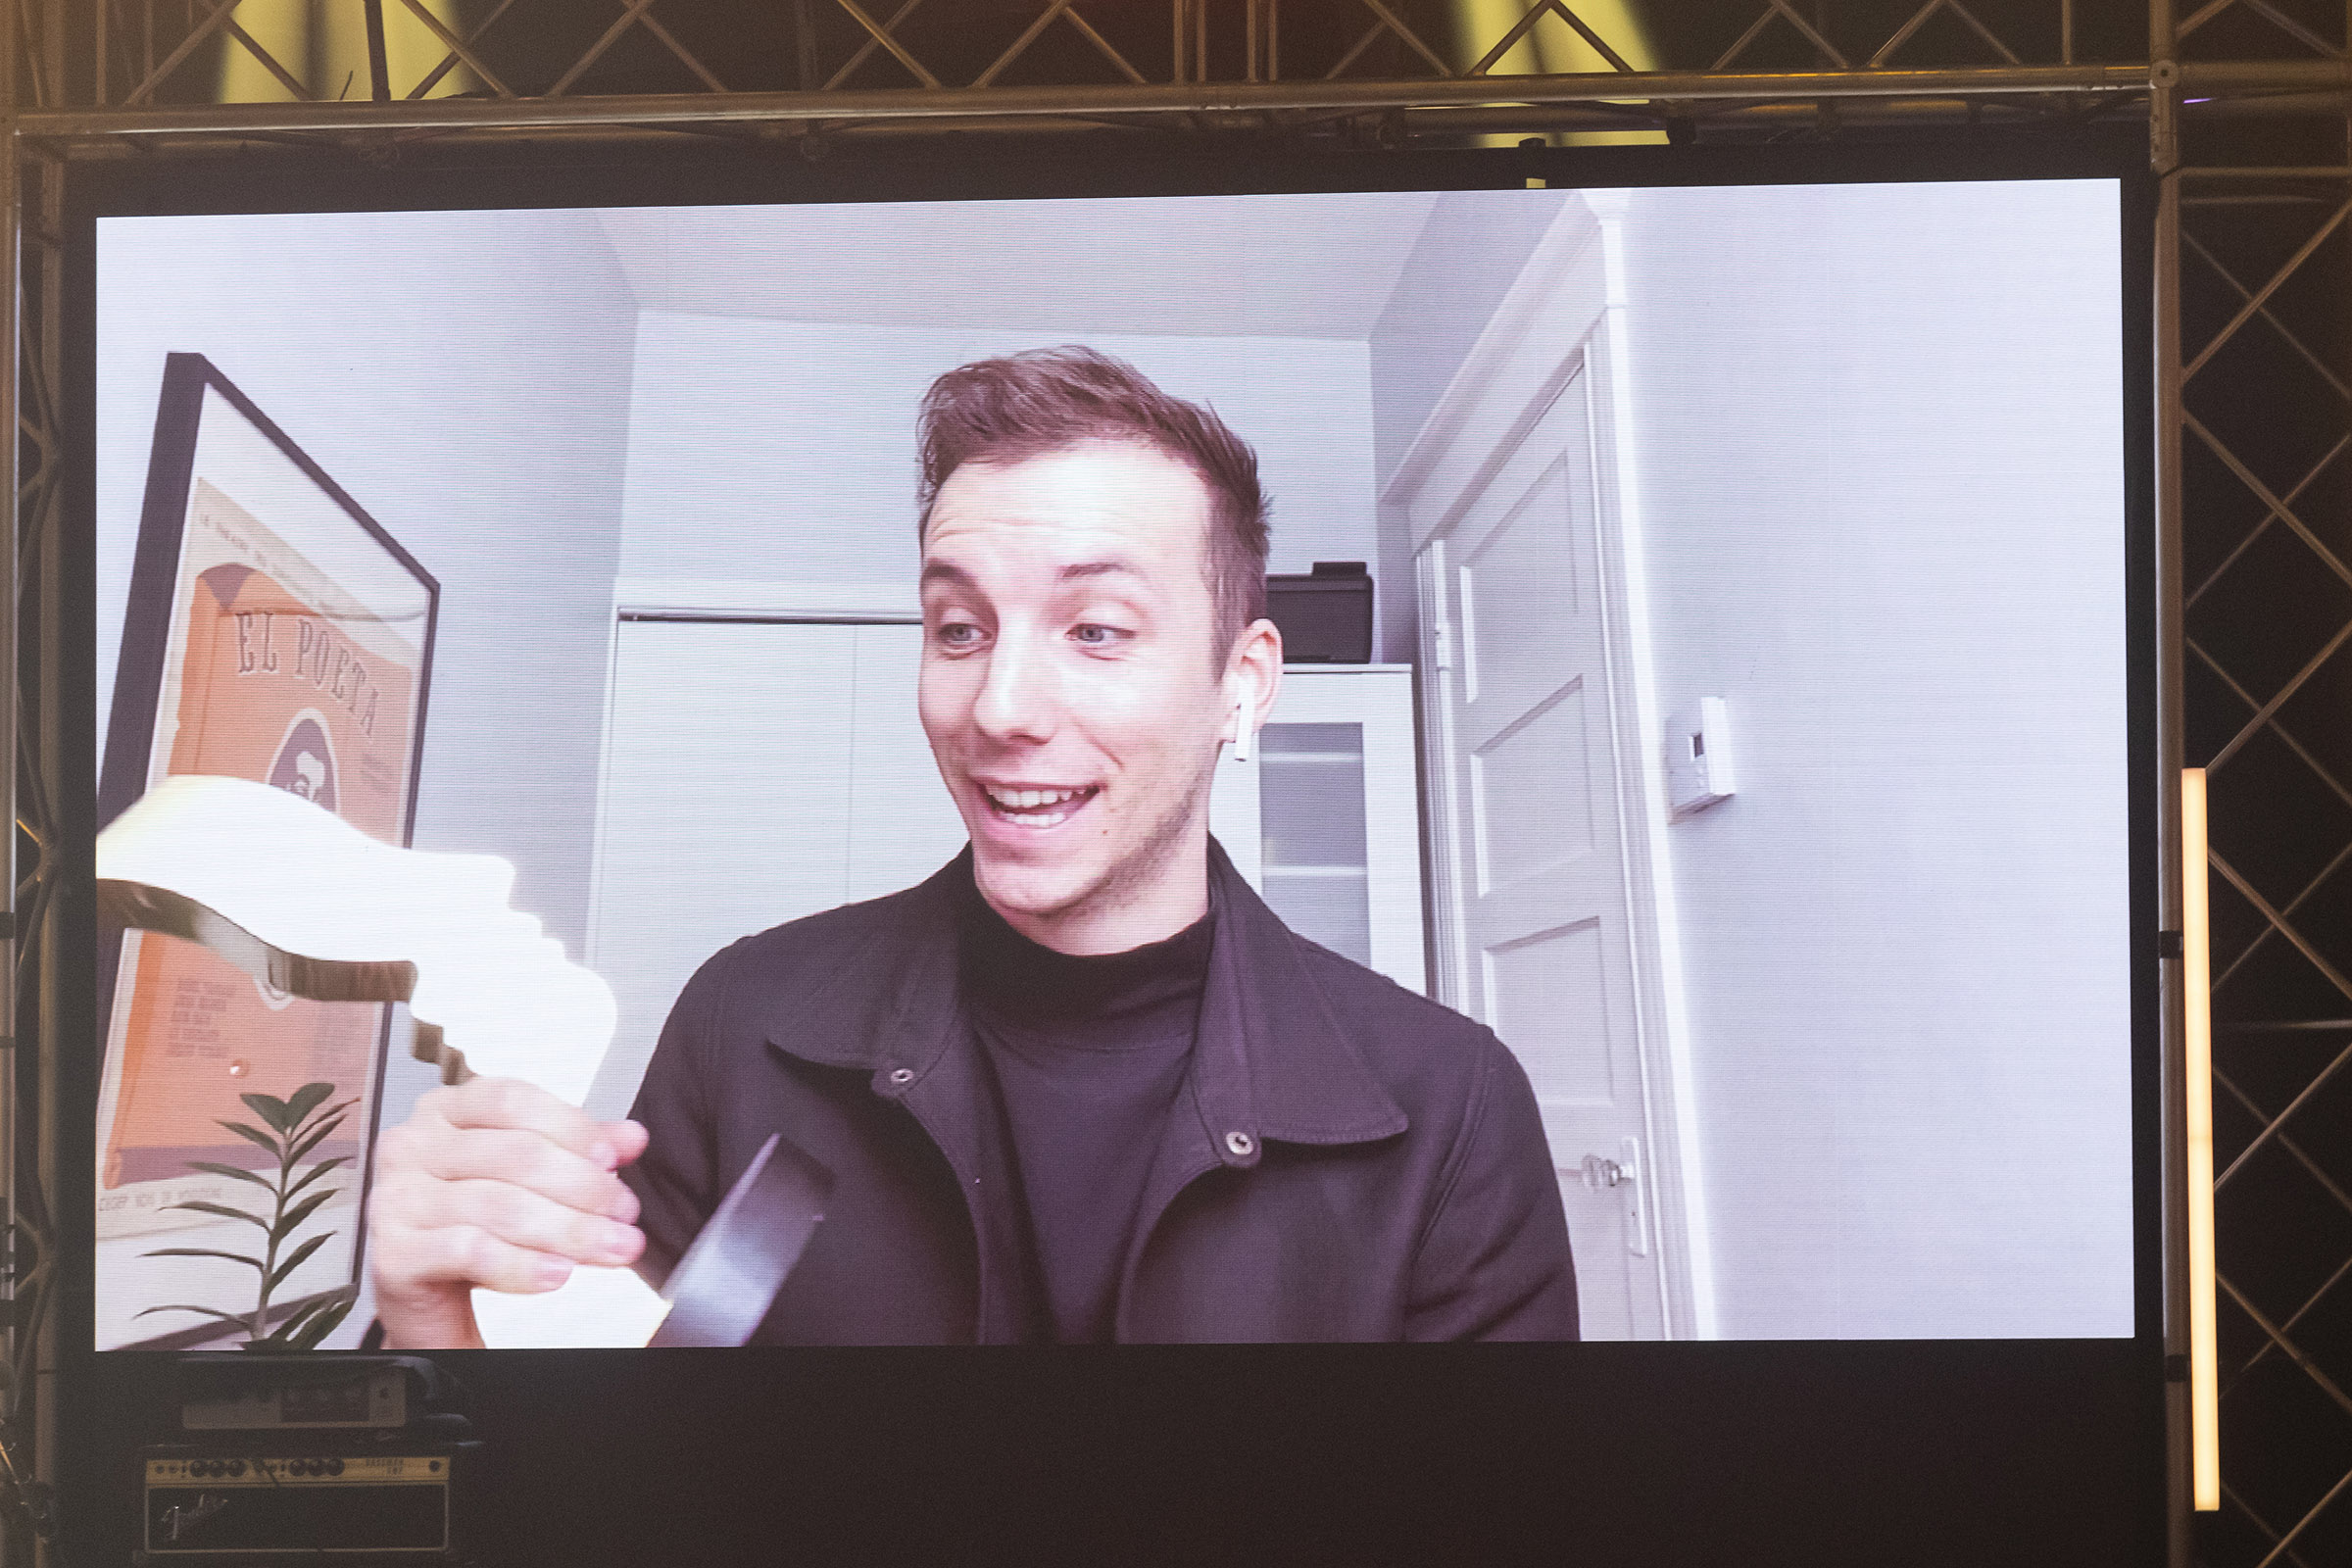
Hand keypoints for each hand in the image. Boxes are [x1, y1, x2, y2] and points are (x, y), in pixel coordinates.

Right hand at [367, 1076, 648, 1348]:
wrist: (427, 1293)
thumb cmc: (473, 1221)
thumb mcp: (529, 1178)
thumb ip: (577, 1151)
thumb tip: (631, 1137)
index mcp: (444, 1110)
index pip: (513, 1100)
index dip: (571, 1128)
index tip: (614, 1160)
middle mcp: (411, 1145)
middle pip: (516, 1155)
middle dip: (585, 1189)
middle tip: (625, 1218)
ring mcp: (395, 1198)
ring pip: (500, 1206)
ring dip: (569, 1231)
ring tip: (611, 1248)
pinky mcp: (392, 1253)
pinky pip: (469, 1252)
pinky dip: (521, 1265)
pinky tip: (558, 1274)